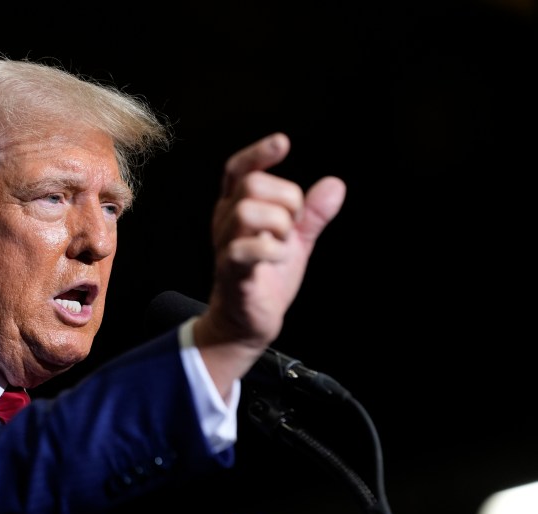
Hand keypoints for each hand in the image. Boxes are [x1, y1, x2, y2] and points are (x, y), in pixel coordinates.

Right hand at [194, 132, 345, 396]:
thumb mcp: (295, 240)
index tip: (283, 143)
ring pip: (246, 211)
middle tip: (293, 226)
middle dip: (285, 199)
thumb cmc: (266, 277)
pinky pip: (244, 249)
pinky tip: (280, 258)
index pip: (239, 169)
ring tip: (283, 245)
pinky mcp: (231, 272)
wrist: (248, 322)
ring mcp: (225, 246)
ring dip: (278, 224)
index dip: (258, 153)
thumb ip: (313, 214)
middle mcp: (226, 222)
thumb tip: (335, 184)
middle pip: (251, 185)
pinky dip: (271, 249)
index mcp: (237, 209)